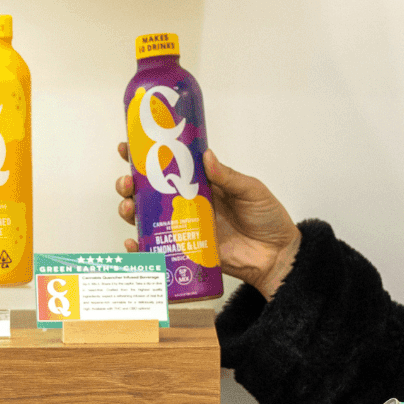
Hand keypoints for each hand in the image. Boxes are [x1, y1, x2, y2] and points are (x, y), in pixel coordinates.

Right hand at [114, 143, 302, 297]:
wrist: (276, 256)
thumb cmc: (267, 220)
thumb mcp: (251, 191)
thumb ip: (229, 177)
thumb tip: (206, 156)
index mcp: (202, 184)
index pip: (170, 165)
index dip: (147, 156)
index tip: (127, 147)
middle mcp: (189, 204)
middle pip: (149, 192)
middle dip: (130, 184)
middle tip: (127, 181)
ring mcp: (185, 227)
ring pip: (148, 217)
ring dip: (131, 210)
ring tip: (128, 206)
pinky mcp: (186, 251)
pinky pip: (158, 248)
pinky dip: (142, 247)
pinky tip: (134, 242)